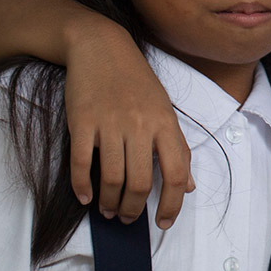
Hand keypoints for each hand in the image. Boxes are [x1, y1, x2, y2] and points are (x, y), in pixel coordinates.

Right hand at [64, 21, 193, 226]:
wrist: (100, 47)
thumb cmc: (135, 81)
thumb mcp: (164, 110)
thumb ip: (177, 148)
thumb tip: (188, 185)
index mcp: (165, 124)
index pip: (176, 174)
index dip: (172, 204)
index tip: (163, 222)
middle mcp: (140, 125)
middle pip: (140, 182)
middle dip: (133, 209)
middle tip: (126, 218)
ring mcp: (110, 123)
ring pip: (112, 177)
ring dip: (109, 202)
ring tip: (108, 210)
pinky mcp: (82, 121)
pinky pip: (81, 163)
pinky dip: (83, 186)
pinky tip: (86, 197)